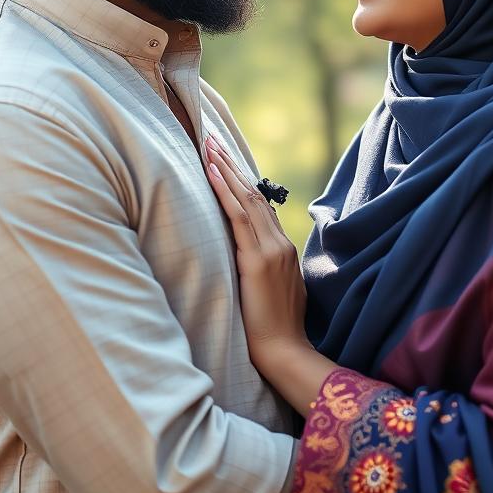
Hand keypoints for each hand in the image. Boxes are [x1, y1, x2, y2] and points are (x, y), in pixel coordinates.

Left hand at [204, 135, 309, 370]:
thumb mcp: (271, 291)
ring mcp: (271, 250)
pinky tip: (212, 172)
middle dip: (231, 165)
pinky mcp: (258, 261)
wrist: (285, 352)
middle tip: (211, 139)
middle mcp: (280, 243)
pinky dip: (225, 191)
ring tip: (208, 146)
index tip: (225, 159)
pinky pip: (239, 217)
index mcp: (283, 249)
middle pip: (254, 193)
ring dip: (226, 169)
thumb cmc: (274, 330)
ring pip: (247, 198)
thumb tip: (243, 258)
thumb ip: (262, 268)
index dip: (242, 180)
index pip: (261, 206)